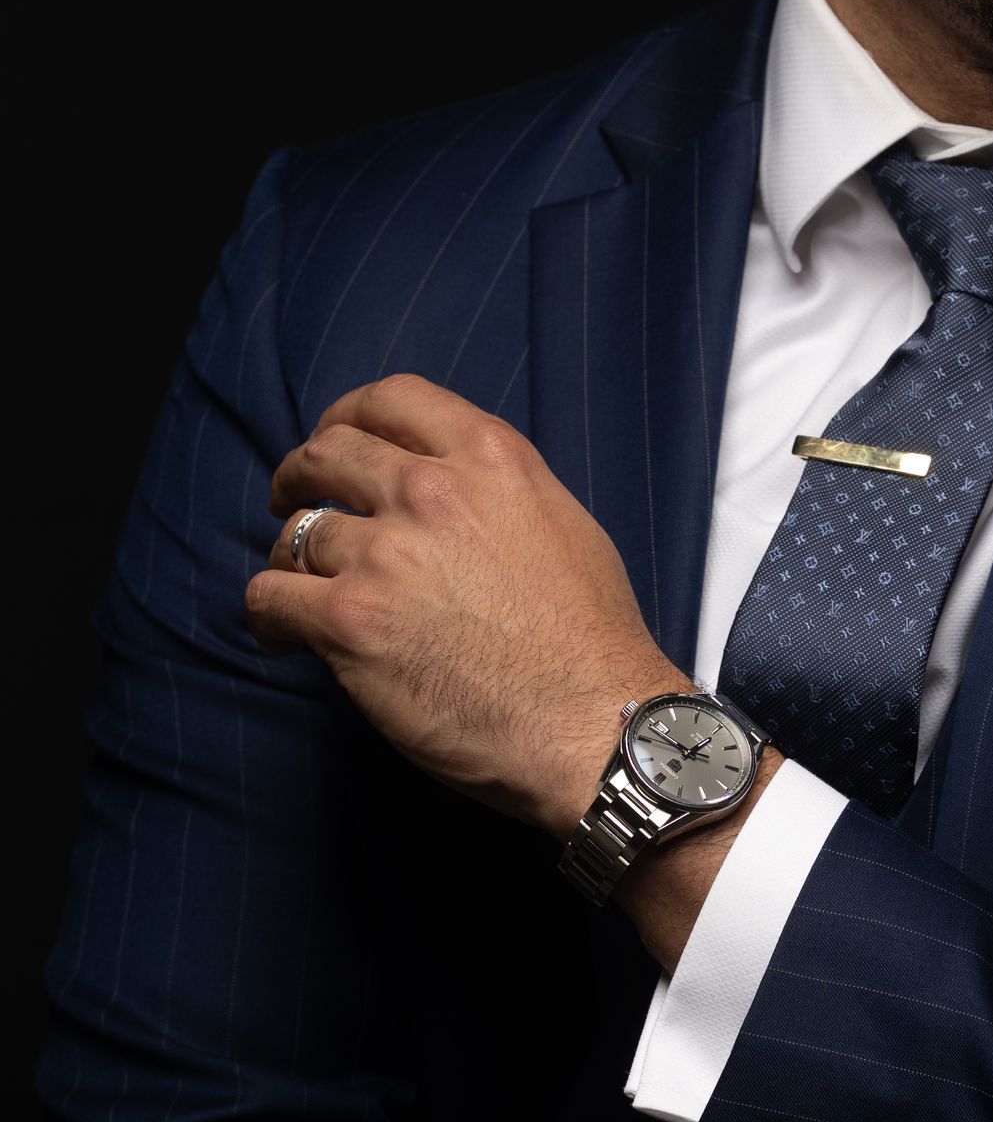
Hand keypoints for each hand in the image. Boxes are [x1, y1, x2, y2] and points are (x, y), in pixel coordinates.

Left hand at [246, 373, 671, 836]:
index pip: (391, 398)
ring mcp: (386, 555)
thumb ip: (495, 488)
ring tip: (300, 590)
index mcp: (489, 458)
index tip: (335, 441)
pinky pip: (270, 597)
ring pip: (296, 533)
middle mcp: (432, 492)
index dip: (347, 416)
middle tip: (294, 503)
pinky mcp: (352, 622)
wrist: (594, 722)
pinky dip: (269, 615)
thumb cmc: (590, 638)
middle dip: (300, 477)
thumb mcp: (562, 521)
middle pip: (327, 454)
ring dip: (289, 560)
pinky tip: (285, 636)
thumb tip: (446, 488)